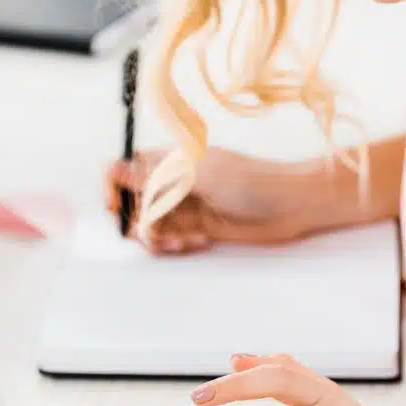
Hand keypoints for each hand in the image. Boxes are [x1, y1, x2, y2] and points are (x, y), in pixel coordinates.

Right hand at [103, 148, 327, 253]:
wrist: (291, 205)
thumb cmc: (252, 180)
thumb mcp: (198, 175)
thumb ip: (154, 176)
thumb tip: (116, 169)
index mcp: (171, 160)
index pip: (126, 168)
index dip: (114, 187)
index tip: (115, 207)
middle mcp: (174, 182)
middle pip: (134, 202)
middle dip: (137, 220)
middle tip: (152, 232)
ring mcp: (186, 206)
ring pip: (151, 225)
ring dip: (158, 237)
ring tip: (180, 241)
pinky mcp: (198, 228)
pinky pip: (171, 239)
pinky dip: (176, 245)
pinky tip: (197, 242)